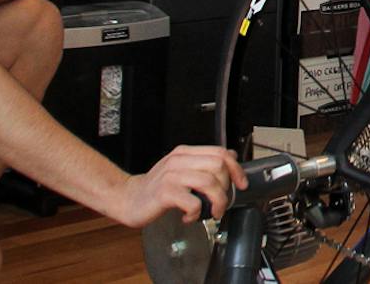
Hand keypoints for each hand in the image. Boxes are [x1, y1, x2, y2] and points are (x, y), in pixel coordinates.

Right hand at [114, 146, 249, 225]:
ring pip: (209, 183)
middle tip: (220, 202)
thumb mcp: (180, 169)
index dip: (236, 169)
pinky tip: (189, 216)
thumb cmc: (156, 188)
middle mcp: (178, 161)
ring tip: (210, 212)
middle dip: (226, 188)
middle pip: (218, 167)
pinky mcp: (164, 193)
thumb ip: (202, 163)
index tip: (241, 184)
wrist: (128, 198)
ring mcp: (171, 176)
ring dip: (216, 202)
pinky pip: (192, 202)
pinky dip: (196, 213)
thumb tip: (230, 159)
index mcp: (185, 153)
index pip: (220, 153)